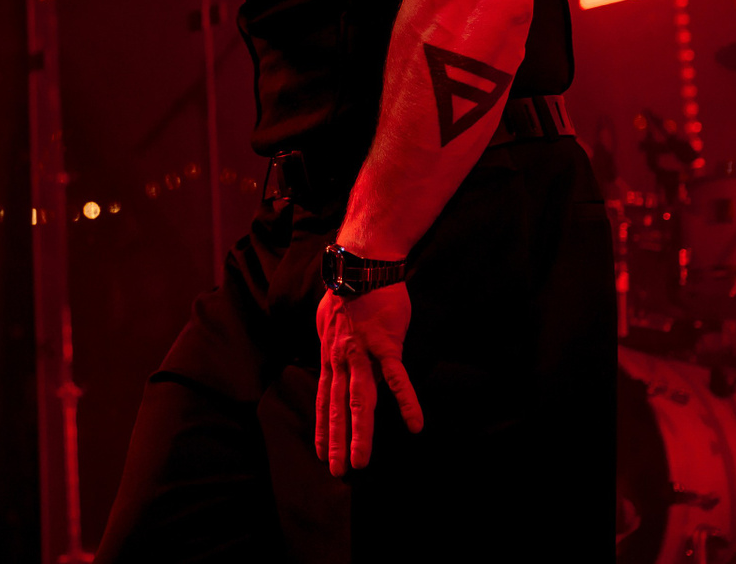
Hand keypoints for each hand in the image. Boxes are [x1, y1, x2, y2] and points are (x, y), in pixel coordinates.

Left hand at [314, 282, 423, 476]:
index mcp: (330, 356)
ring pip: (361, 400)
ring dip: (360, 432)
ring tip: (361, 460)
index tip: (320, 452)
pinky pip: (396, 378)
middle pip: (338, 407)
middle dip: (336, 440)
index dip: (322, 427)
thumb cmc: (349, 292)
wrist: (363, 264)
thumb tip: (334, 362)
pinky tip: (414, 424)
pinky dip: (405, 401)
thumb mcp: (329, 323)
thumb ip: (334, 348)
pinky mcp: (386, 344)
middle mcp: (341, 359)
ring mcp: (362, 353)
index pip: (324, 399)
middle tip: (336, 470)